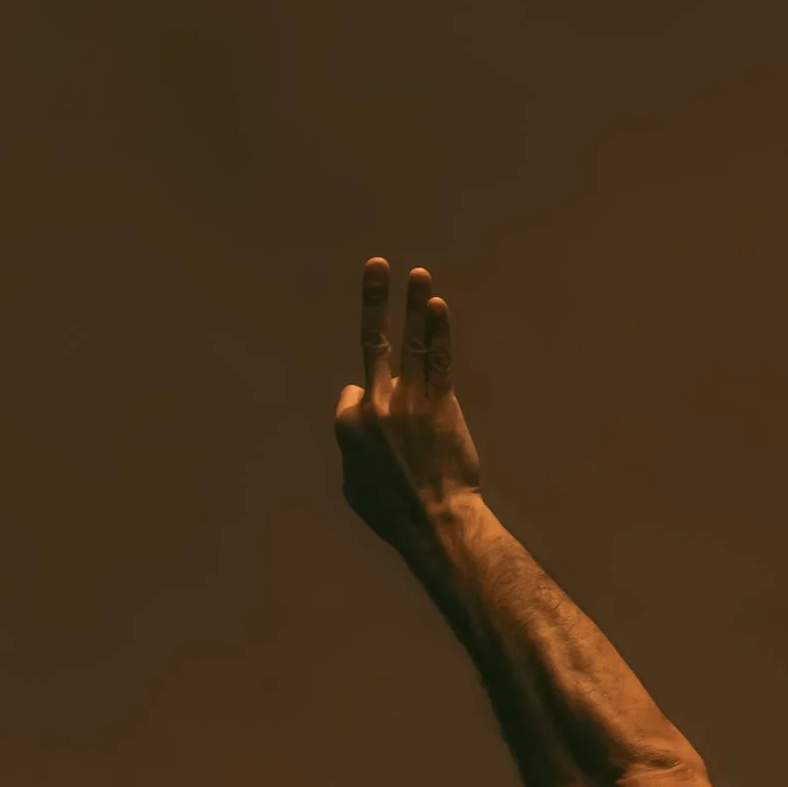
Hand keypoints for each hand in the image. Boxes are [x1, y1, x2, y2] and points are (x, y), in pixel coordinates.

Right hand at [335, 256, 481, 543]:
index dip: (363, 406)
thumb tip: (354, 428)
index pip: (351, 392)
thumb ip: (350, 450)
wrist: (434, 520)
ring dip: (413, 304)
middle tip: (377, 265)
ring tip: (418, 274)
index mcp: (348, 423)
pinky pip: (437, 359)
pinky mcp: (439, 403)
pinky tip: (438, 307)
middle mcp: (375, 404)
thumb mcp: (354, 486)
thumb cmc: (392, 512)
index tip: (380, 428)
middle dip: (373, 300)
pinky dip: (438, 331)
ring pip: (408, 341)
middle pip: (371, 341)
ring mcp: (409, 400)